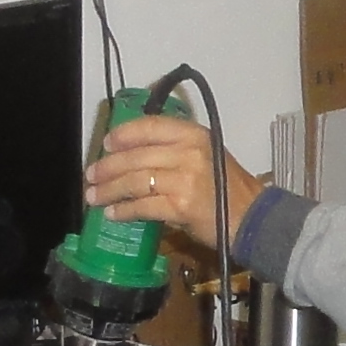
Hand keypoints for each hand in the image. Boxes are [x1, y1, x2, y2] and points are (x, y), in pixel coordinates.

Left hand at [80, 112, 263, 261]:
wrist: (254, 219)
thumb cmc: (230, 191)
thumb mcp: (208, 157)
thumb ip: (176, 151)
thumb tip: (134, 156)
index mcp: (195, 135)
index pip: (151, 127)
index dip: (124, 134)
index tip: (107, 143)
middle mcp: (190, 152)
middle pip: (137, 156)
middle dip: (108, 167)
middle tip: (91, 175)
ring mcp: (186, 179)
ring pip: (136, 181)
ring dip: (110, 190)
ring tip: (94, 196)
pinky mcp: (182, 206)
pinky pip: (144, 206)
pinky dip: (125, 210)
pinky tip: (113, 214)